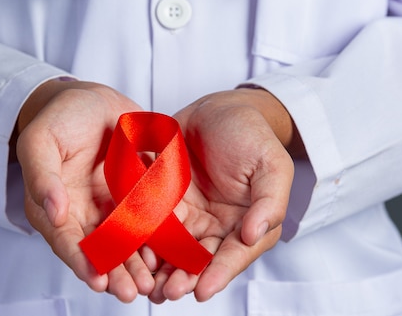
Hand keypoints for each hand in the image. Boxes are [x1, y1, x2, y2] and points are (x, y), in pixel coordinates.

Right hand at [13, 79, 155, 301]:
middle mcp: (84, 213)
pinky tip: (170, 249)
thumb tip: (53, 212)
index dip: (82, 261)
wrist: (89, 100)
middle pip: (100, 250)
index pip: (67, 240)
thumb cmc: (58, 118)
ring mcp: (111, 205)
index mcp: (54, 207)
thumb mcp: (41, 141)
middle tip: (133, 292)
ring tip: (154, 283)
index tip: (98, 280)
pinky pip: (148, 217)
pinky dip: (158, 235)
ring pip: (126, 240)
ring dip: (138, 262)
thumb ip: (43, 177)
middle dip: (116, 272)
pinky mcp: (136, 193)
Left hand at [148, 88, 297, 302]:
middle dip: (184, 278)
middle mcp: (218, 227)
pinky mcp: (165, 202)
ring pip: (174, 250)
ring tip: (146, 284)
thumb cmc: (250, 133)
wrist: (217, 108)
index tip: (202, 291)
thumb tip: (256, 235)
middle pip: (200, 261)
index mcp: (248, 223)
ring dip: (161, 269)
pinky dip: (143, 241)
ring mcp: (190, 216)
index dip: (219, 274)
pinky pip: (152, 225)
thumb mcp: (270, 163)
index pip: (234, 254)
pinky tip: (131, 252)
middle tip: (167, 292)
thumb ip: (269, 201)